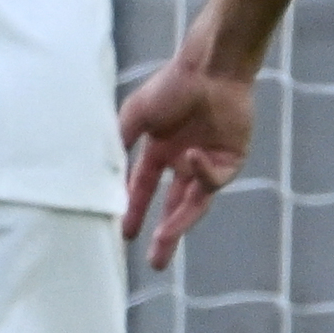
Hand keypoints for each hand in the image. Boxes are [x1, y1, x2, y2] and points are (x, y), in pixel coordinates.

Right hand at [117, 45, 259, 267]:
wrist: (211, 68)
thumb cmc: (171, 86)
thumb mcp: (134, 117)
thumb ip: (119, 145)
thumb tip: (100, 176)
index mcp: (159, 150)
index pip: (144, 190)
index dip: (134, 212)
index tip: (124, 236)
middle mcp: (183, 159)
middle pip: (175, 207)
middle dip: (165, 235)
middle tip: (155, 264)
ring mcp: (209, 160)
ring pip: (196, 202)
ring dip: (180, 222)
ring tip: (164, 238)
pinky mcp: (232, 157)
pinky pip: (215, 178)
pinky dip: (202, 173)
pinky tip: (190, 158)